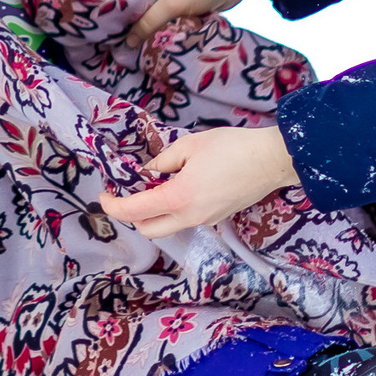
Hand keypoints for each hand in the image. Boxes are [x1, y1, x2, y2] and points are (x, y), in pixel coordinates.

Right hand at [95, 0, 268, 42]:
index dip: (90, 10)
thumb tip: (123, 45)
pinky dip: (143, 30)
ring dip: (127, 30)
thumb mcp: (174, 3)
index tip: (80, 34)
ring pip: (132, 13)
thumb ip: (147, 23)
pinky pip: (149, 18)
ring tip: (111, 54)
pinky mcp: (168, 2)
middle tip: (94, 51)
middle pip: (115, 3)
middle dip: (107, 24)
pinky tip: (135, 49)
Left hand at [98, 125, 297, 236]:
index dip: (113, 205)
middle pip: (147, 229)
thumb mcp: (190, 145)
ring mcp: (204, 221)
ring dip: (152, 214)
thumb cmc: (231, 147)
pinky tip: (178, 189)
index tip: (104, 193)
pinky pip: (185, 221)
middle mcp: (189, 217)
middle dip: (131, 215)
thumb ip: (162, 162)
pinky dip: (172, 211)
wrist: (271, 160)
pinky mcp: (217, 218)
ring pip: (167, 227)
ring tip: (153, 187)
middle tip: (127, 192)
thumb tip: (147, 172)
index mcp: (178, 198)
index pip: (134, 211)